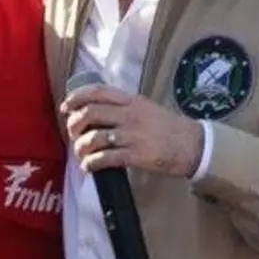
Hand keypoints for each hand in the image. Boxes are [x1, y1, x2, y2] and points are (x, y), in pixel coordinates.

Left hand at [62, 84, 203, 176]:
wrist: (193, 145)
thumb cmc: (168, 127)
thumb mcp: (146, 107)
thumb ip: (123, 106)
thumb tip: (95, 111)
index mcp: (131, 100)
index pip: (97, 91)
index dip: (76, 98)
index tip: (65, 107)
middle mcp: (130, 115)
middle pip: (90, 113)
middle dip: (74, 125)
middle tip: (73, 134)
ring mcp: (132, 135)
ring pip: (94, 138)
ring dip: (81, 147)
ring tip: (81, 153)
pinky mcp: (136, 155)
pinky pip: (105, 158)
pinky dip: (91, 163)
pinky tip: (88, 167)